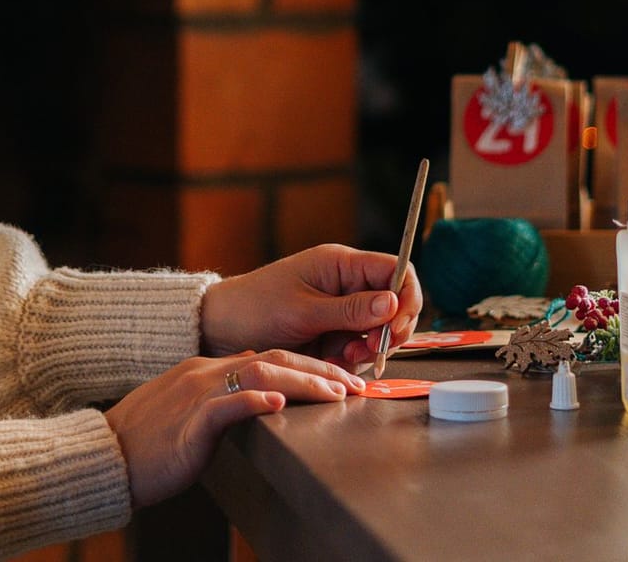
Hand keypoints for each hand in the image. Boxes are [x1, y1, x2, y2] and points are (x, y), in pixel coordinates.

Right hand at [104, 349, 362, 507]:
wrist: (107, 456)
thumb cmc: (148, 441)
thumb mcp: (188, 407)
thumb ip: (223, 394)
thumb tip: (258, 387)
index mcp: (206, 369)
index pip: (269, 356)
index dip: (311, 366)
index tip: (342, 379)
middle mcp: (205, 373)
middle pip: (275, 358)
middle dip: (321, 371)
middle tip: (356, 384)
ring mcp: (197, 394)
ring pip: (260, 374)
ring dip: (303, 382)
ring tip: (336, 393)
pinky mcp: (190, 422)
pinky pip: (226, 406)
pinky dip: (254, 400)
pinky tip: (278, 400)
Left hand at [199, 244, 423, 369]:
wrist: (220, 329)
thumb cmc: (255, 307)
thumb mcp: (303, 310)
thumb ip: (350, 310)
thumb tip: (393, 302)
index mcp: (341, 264)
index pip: (396, 270)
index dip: (406, 297)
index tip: (397, 328)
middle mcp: (346, 284)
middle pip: (393, 305)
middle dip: (387, 331)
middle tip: (368, 351)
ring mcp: (340, 311)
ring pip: (377, 332)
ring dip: (366, 350)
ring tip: (339, 358)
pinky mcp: (332, 334)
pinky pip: (357, 348)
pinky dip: (349, 361)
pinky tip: (329, 363)